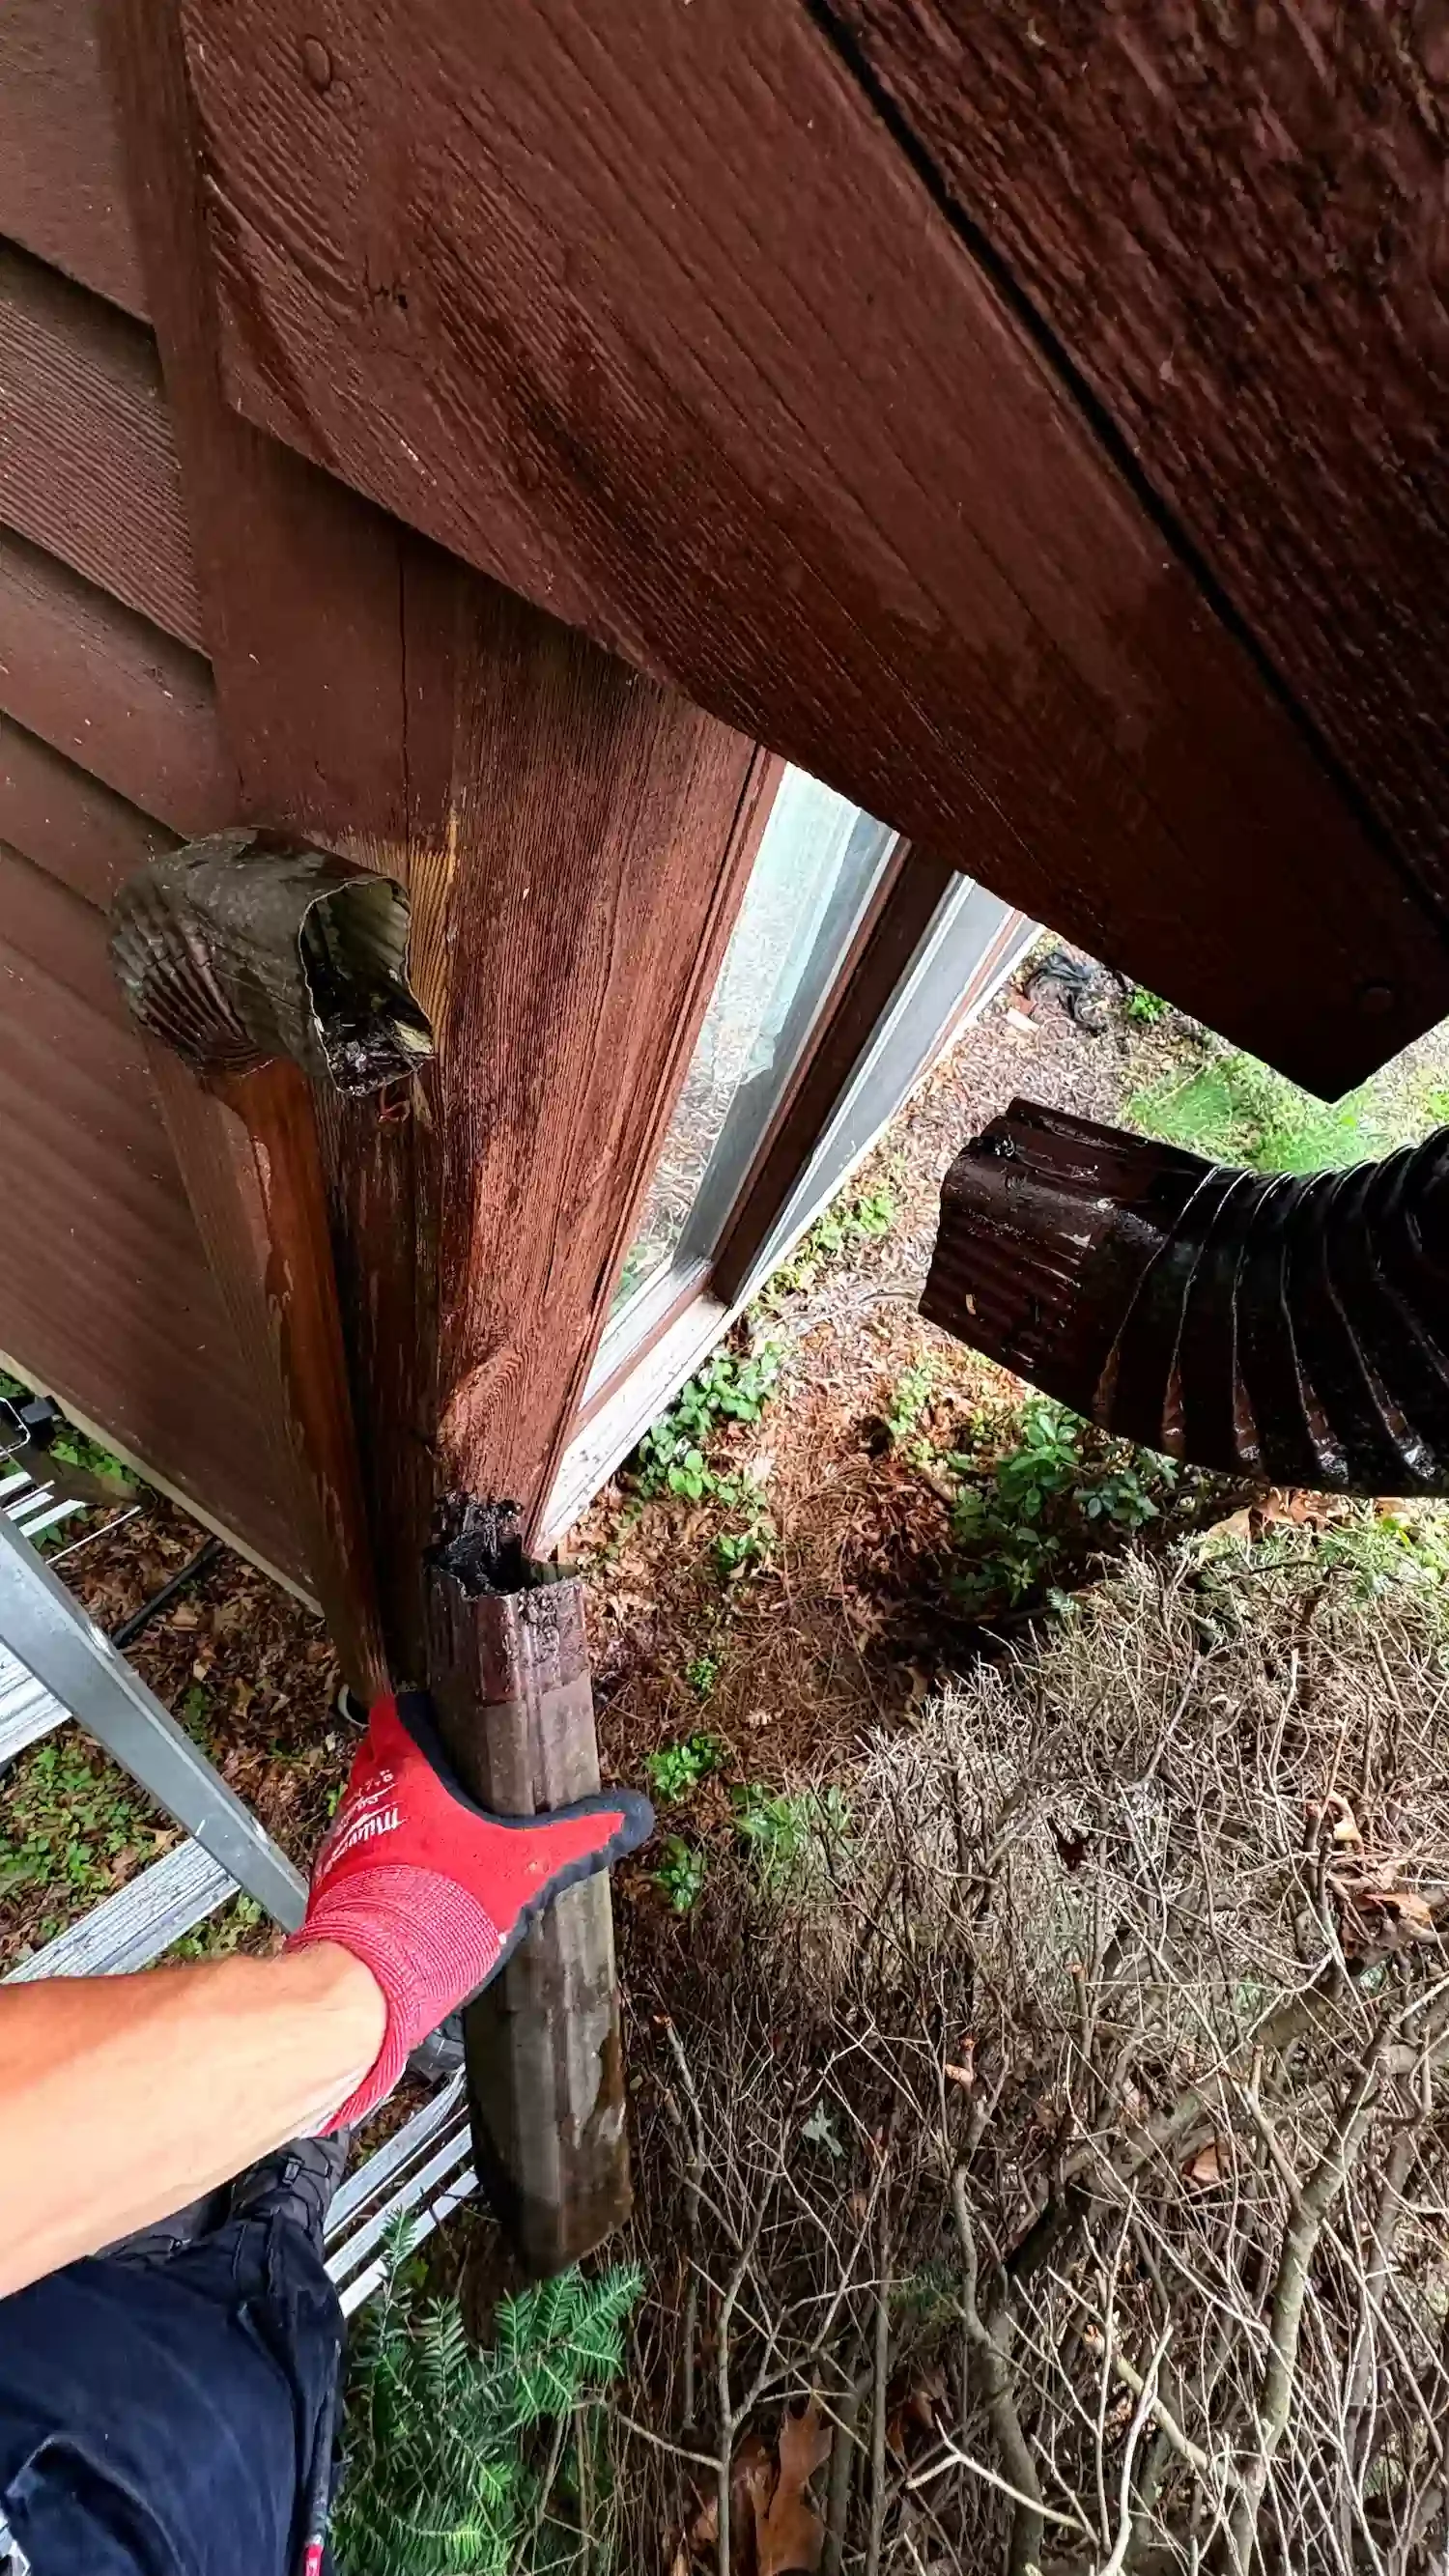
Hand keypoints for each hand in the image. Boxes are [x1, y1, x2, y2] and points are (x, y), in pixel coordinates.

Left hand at [287, 1694, 651, 2128]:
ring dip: (393, 1812)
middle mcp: (367, 1797)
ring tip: (437, 1833)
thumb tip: (634, 1815)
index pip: (396, 1715)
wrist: (369, 1978)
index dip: (418, 1714)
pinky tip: (413, 1881)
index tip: (443, 1723)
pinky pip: (357, 1854)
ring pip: (366, 1805)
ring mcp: (344, 1841)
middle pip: (378, 1758)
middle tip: (450, 1780)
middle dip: (408, 1764)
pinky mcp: (333, 1885)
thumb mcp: (526, 1868)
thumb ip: (579, 1838)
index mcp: (408, 1773)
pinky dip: (380, 1858)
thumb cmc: (444, 1904)